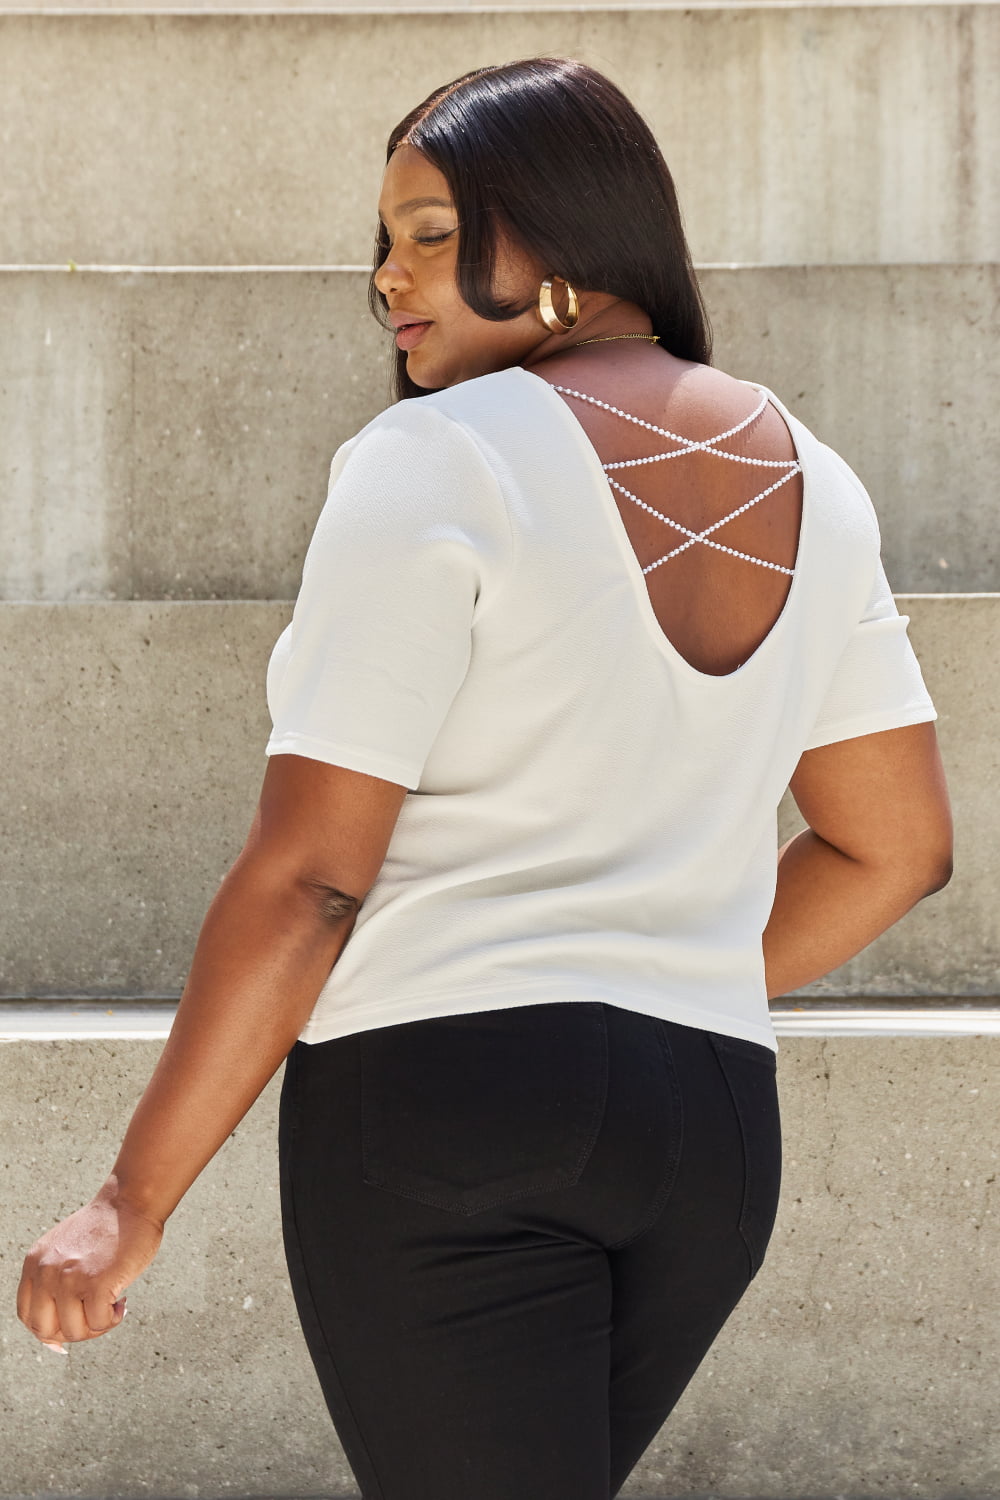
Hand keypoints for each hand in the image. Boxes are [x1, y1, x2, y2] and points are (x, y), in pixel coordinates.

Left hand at [17, 1183, 162, 1349]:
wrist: (131, 1201)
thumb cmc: (105, 1227)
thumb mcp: (63, 1251)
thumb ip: (53, 1283)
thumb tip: (54, 1340)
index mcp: (34, 1264)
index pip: (27, 1315)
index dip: (49, 1330)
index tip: (70, 1328)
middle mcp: (46, 1272)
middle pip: (46, 1330)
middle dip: (74, 1332)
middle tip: (95, 1317)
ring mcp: (70, 1279)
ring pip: (75, 1332)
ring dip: (97, 1326)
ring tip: (111, 1305)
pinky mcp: (96, 1284)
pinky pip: (100, 1323)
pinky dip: (114, 1319)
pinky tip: (121, 1301)